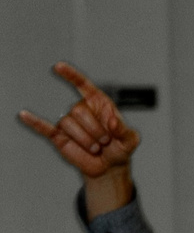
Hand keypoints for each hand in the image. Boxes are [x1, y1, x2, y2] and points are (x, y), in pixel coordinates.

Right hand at [19, 63, 138, 179]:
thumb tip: (113, 122)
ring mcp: (70, 123)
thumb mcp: (130, 139)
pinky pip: (44, 128)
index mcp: (98, 103)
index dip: (71, 75)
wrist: (110, 166)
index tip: (58, 66)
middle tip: (105, 141)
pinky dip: (34, 122)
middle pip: (77, 110)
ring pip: (68, 124)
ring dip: (85, 140)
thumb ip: (124, 130)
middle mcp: (81, 110)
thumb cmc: (120, 147)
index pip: (83, 85)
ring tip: (95, 148)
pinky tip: (24, 115)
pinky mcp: (60, 136)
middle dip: (94, 129)